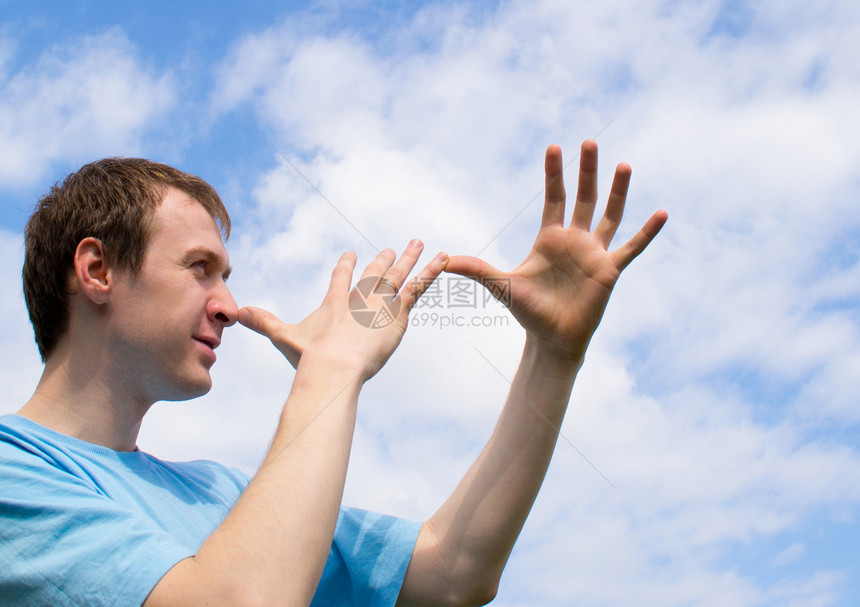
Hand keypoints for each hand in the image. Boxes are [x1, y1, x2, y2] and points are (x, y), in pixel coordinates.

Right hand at [239, 241, 447, 380]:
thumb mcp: (284, 338)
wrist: (335, 364)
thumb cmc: (310, 356)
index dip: (346, 267)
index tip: (350, 255)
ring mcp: (380, 302)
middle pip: (373, 273)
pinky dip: (431, 271)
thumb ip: (265, 323)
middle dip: (382, 261)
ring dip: (409, 258)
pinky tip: (443, 257)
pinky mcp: (398, 311)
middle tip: (389, 249)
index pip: (341, 279)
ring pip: (399, 275)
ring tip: (419, 243)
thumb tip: (238, 312)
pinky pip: (418, 286)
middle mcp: (359, 297)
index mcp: (335, 302)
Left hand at [445, 140, 666, 360]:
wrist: (552, 339)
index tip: (554, 146)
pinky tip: (662, 213)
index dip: (554, 173)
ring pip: (609, 215)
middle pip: (583, 197)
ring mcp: (595, 253)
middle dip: (586, 170)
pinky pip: (632, 247)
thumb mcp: (501, 286)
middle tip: (589, 141)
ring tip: (624, 164)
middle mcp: (575, 240)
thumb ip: (476, 269)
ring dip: (617, 191)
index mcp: (551, 238)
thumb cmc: (529, 312)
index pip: (555, 198)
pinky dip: (647, 232)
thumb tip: (444, 260)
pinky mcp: (610, 270)